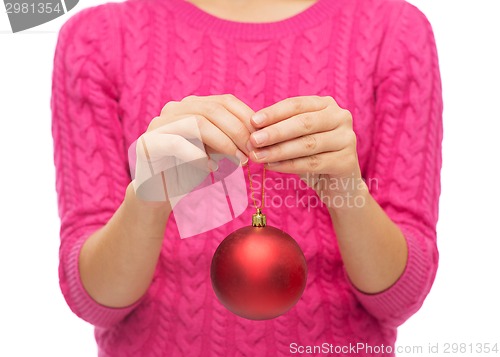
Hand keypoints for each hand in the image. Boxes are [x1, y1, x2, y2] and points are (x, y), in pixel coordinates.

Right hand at [148, 94, 254, 162]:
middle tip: (252, 152)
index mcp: (192, 105)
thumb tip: (260, 134)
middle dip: (238, 131)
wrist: (159, 193)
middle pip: (213, 109)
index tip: (262, 138)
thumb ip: (232, 138)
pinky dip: (199, 157)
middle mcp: (174, 109)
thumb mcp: (216, 150)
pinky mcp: (148, 143)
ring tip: (238, 161)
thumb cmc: (191, 171)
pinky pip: (177, 144)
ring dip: (224, 143)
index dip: (247, 117)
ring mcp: (159, 124)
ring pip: (198, 123)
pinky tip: (212, 169)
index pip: (225, 101)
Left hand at [247, 96, 364, 204]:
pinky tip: (272, 167)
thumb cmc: (311, 156)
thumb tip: (251, 128)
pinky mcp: (347, 161)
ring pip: (307, 144)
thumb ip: (279, 129)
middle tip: (253, 141)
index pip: (296, 104)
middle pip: (303, 123)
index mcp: (326, 105)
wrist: (338, 185)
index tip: (252, 121)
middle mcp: (341, 117)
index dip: (274, 112)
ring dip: (279, 151)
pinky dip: (289, 165)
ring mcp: (347, 139)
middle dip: (275, 132)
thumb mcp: (296, 138)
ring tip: (258, 156)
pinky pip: (313, 163)